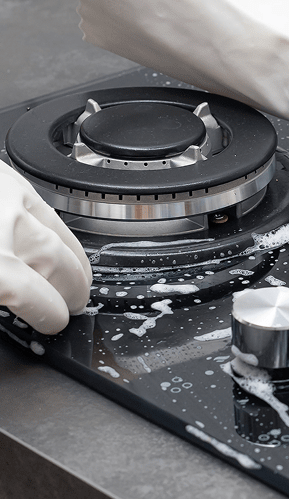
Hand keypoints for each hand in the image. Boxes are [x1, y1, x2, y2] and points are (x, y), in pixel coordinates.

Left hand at [0, 160, 92, 333]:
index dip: (53, 316)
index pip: (44, 301)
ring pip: (58, 232)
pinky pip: (42, 204)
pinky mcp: (3, 176)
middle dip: (71, 288)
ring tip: (72, 276)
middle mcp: (4, 225)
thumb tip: (16, 304)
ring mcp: (5, 195)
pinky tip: (50, 238)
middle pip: (58, 264)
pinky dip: (52, 226)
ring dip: (71, 258)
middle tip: (70, 303)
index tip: (53, 322)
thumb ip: (1, 292)